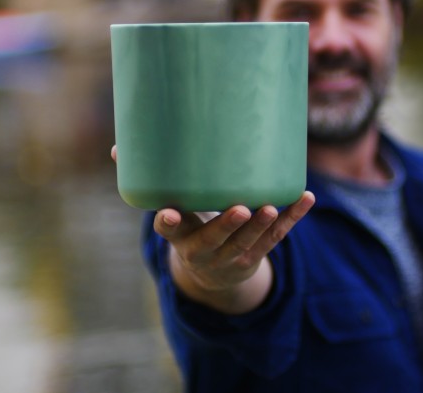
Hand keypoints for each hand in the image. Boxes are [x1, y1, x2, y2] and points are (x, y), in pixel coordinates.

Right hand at [111, 145, 315, 313]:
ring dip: (262, 226)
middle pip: (216, 241)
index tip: (165, 213)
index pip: (170, 231)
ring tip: (271, 206)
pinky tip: (305, 197)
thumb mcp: (168, 211)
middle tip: (240, 208)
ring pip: (249, 243)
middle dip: (227, 226)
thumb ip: (150, 181)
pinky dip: (293, 217)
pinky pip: (278, 237)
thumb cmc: (188, 228)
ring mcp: (234, 255)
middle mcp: (205, 250)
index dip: (168, 223)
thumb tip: (117, 146)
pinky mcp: (258, 253)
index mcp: (180, 237)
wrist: (213, 274)